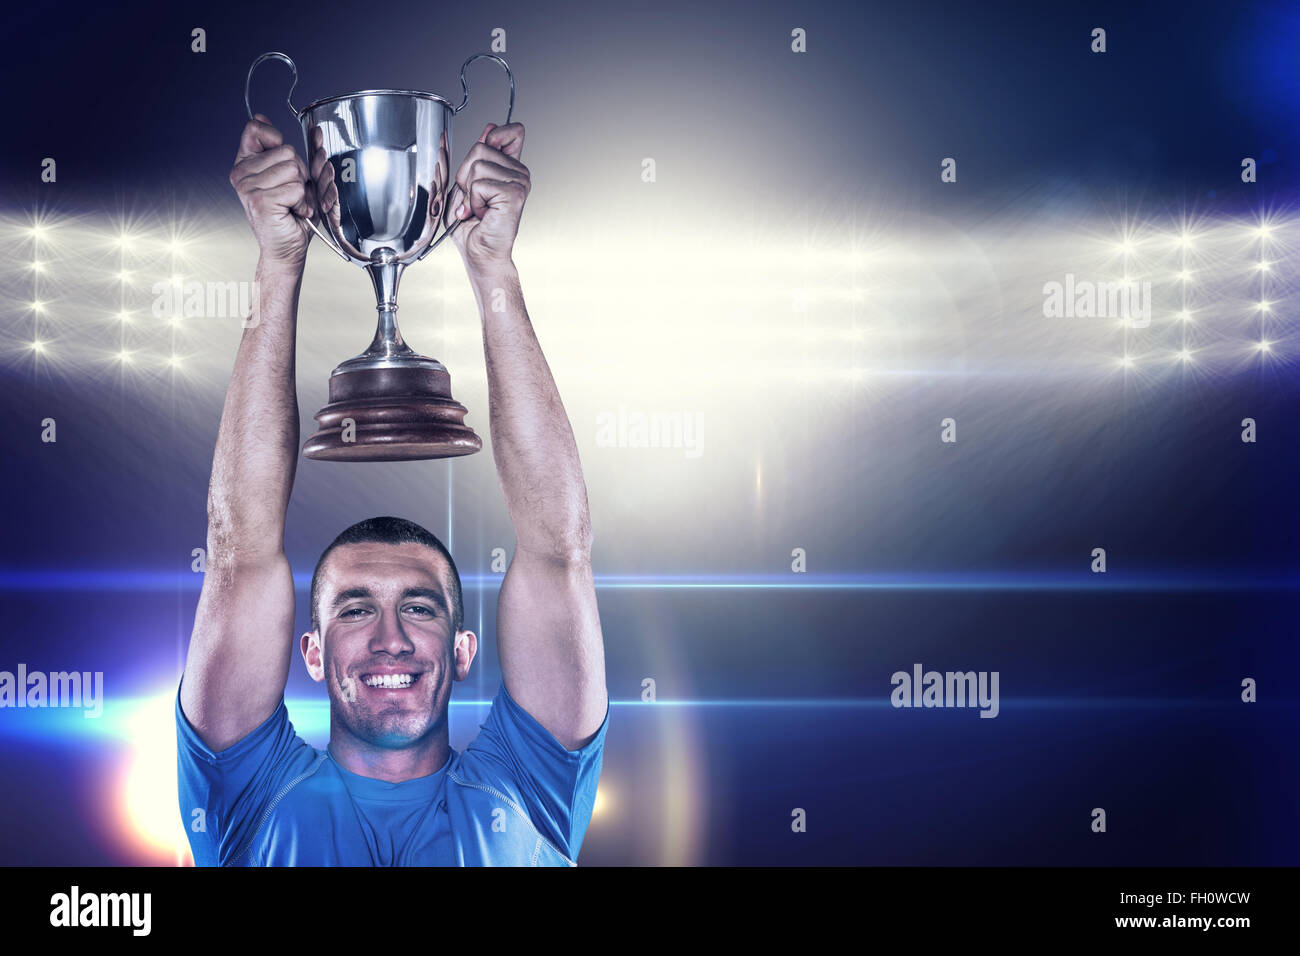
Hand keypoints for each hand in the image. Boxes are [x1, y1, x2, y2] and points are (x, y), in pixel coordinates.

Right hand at [230, 114, 314, 270]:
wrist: (286, 249)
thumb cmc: (290, 214)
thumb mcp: (285, 175)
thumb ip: (276, 147)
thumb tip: (259, 116)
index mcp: (244, 163)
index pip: (256, 129)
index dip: (275, 138)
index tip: (281, 159)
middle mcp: (240, 173)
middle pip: (286, 151)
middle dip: (300, 173)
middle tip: (292, 194)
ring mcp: (247, 187)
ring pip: (293, 169)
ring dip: (302, 190)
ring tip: (292, 204)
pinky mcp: (259, 200)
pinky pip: (296, 188)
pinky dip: (303, 203)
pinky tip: (293, 212)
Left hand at [445, 122, 529, 272]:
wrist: (479, 253)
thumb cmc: (472, 226)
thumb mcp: (467, 183)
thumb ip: (477, 157)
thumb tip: (490, 129)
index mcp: (510, 167)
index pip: (513, 130)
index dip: (493, 136)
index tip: (483, 160)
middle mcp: (519, 173)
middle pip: (481, 147)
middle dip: (466, 174)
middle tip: (473, 198)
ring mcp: (520, 182)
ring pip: (477, 165)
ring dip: (468, 191)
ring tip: (478, 207)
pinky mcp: (514, 194)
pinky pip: (479, 184)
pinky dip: (473, 201)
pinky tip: (483, 213)